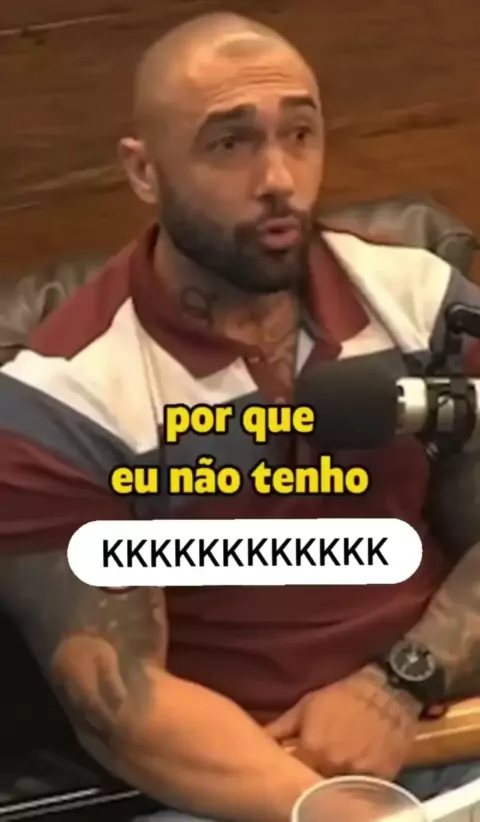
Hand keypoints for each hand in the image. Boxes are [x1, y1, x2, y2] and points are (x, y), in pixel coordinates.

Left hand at [266, 665, 421, 779]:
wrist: (388, 692)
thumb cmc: (342, 696)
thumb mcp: (306, 706)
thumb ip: (280, 729)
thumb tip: (258, 741)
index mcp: (313, 750)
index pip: (293, 776)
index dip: (292, 773)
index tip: (292, 769)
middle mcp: (335, 767)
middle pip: (316, 786)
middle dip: (312, 779)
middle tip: (313, 769)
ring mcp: (360, 775)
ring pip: (339, 791)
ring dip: (334, 783)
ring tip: (333, 772)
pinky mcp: (382, 780)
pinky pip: (363, 791)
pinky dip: (356, 787)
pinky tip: (353, 773)